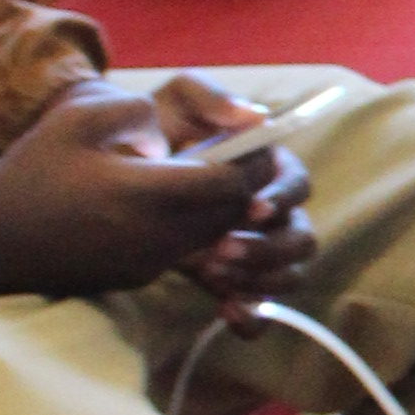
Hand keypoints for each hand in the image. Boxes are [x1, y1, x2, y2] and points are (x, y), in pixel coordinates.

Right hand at [0, 82, 293, 309]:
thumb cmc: (31, 171)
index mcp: (148, 195)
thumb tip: (173, 129)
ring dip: (221, 208)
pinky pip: (186, 250)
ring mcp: (149, 263)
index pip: (230, 183)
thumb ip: (136, 109)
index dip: (250, 160)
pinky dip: (196, 228)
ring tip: (209, 175)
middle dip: (244, 185)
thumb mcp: (79, 116)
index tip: (251, 136)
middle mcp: (158, 237)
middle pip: (232, 214)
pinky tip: (173, 203)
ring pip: (214, 236)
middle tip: (242, 154)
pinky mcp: (138, 277)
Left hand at [147, 78, 314, 311]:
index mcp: (269, 171)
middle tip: (222, 251)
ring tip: (214, 274)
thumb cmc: (154, 136)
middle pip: (302, 238)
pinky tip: (227, 313)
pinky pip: (261, 312)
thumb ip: (208, 97)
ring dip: (260, 280)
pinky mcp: (236, 283)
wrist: (112, 180)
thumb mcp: (173, 105)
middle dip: (269, 249)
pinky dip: (251, 317)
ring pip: (289, 276)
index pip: (298, 186)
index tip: (250, 208)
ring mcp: (257, 252)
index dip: (280, 199)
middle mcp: (272, 215)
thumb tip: (256, 116)